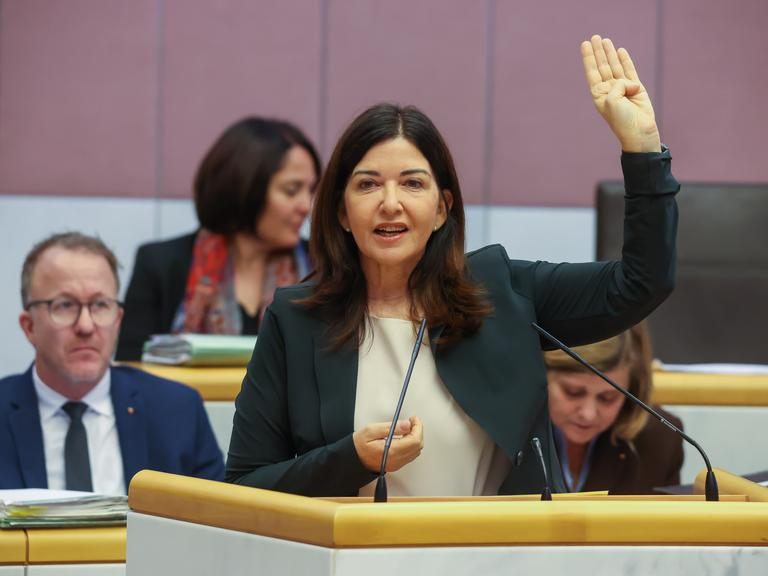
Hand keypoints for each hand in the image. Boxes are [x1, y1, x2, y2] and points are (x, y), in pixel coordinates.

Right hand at [353, 416, 423, 472]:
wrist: (352, 460)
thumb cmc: (358, 446)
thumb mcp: (371, 430)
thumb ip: (390, 427)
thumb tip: (406, 424)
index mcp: (391, 451)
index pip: (415, 440)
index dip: (418, 427)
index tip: (414, 419)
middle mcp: (396, 460)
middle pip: (418, 446)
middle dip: (418, 431)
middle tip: (411, 422)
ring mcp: (397, 464)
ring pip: (416, 451)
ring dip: (415, 438)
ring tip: (407, 428)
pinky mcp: (396, 465)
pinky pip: (410, 455)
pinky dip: (411, 444)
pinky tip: (404, 437)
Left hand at [581, 35, 660, 152]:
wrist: (639, 131)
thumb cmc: (622, 120)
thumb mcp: (612, 100)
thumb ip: (617, 85)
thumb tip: (630, 82)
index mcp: (599, 94)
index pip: (592, 72)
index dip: (588, 57)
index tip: (584, 44)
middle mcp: (609, 90)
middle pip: (603, 65)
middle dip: (598, 51)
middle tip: (595, 37)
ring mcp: (623, 88)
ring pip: (615, 66)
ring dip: (610, 53)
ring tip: (605, 40)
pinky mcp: (636, 88)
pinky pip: (629, 70)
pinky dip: (625, 61)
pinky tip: (620, 51)